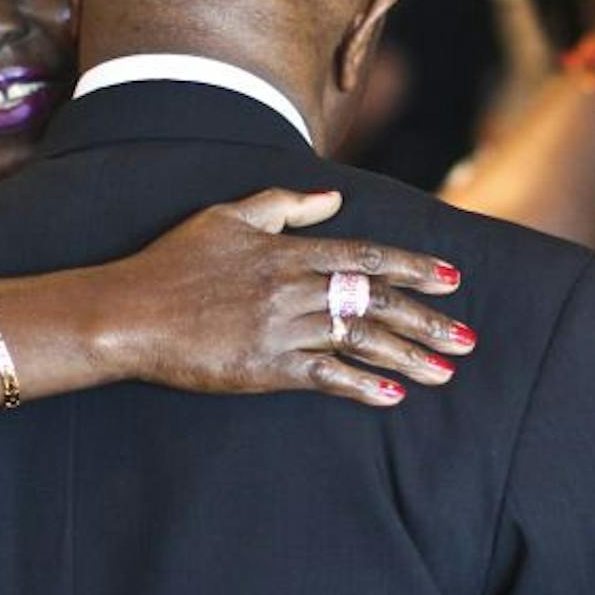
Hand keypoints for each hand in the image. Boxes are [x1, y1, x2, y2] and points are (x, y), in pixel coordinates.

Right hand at [98, 188, 475, 407]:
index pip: (367, 256)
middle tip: (467, 337)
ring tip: (445, 370)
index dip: (414, 268)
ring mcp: (281, 328)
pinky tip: (393, 395)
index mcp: (288, 250)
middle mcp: (293, 287)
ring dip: (408, 356)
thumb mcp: (226, 216)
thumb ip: (282, 204)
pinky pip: (325, 377)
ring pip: (359, 340)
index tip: (451, 279)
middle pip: (375, 301)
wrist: (127, 312)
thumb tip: (333, 199)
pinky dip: (361, 386)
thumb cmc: (172, 263)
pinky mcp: (264, 367)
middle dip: (427, 320)